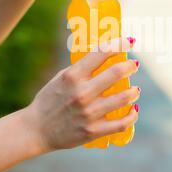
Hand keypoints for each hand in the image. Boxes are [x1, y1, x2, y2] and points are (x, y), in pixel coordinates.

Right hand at [25, 38, 139, 151]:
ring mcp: (89, 113)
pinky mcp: (93, 131)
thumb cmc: (49, 100)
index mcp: (72, 76)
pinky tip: (133, 109)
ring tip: (135, 89)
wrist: (36, 130)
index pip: (101, 53)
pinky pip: (121, 123)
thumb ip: (81, 69)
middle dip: (130, 66)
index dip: (119, 44)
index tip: (129, 41)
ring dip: (134, 91)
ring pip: (123, 97)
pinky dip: (132, 115)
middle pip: (116, 73)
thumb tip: (104, 57)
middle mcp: (82, 93)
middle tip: (133, 65)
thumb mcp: (60, 78)